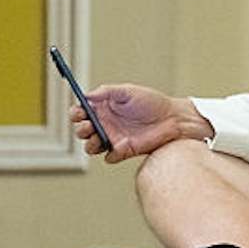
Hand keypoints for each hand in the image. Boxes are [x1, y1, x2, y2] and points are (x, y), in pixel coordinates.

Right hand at [69, 84, 213, 162]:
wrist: (173, 119)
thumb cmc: (152, 102)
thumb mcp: (128, 91)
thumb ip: (107, 91)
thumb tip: (87, 96)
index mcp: (103, 108)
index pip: (80, 112)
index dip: (75, 113)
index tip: (78, 113)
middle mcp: (105, 124)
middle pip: (82, 130)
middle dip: (80, 129)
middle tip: (88, 125)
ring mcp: (113, 139)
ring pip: (90, 146)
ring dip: (89, 143)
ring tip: (98, 137)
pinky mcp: (123, 151)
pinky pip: (109, 157)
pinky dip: (109, 154)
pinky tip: (117, 147)